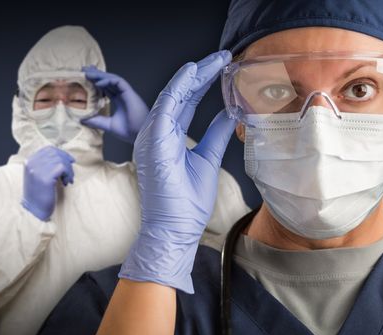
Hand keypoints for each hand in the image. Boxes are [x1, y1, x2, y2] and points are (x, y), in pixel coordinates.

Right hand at [21, 146, 74, 220]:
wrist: (34, 210)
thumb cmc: (39, 193)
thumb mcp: (38, 175)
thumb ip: (45, 164)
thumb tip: (63, 155)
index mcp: (29, 161)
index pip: (48, 149)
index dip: (61, 153)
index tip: (69, 160)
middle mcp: (32, 163)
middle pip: (55, 153)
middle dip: (66, 161)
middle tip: (70, 172)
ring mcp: (38, 170)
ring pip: (60, 160)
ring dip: (68, 169)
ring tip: (68, 179)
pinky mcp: (45, 177)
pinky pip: (62, 167)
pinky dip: (68, 173)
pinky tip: (66, 182)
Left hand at [81, 66, 149, 142]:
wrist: (142, 136)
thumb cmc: (130, 132)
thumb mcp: (108, 125)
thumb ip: (96, 121)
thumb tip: (82, 119)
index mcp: (119, 101)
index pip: (106, 88)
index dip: (96, 82)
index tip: (84, 78)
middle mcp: (123, 95)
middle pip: (108, 80)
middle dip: (96, 74)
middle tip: (84, 69)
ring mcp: (127, 93)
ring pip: (112, 79)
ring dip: (100, 75)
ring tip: (87, 73)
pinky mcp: (130, 93)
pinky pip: (118, 82)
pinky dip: (108, 81)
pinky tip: (98, 83)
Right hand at [117, 51, 235, 293]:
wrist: (175, 230)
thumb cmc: (186, 203)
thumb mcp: (209, 160)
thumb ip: (216, 134)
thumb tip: (230, 112)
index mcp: (168, 137)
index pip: (186, 101)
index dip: (204, 82)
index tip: (224, 66)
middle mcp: (157, 133)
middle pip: (180, 94)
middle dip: (202, 72)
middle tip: (224, 56)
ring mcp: (152, 136)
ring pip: (172, 94)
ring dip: (194, 74)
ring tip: (215, 59)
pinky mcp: (153, 141)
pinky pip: (165, 106)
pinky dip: (179, 86)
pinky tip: (193, 72)